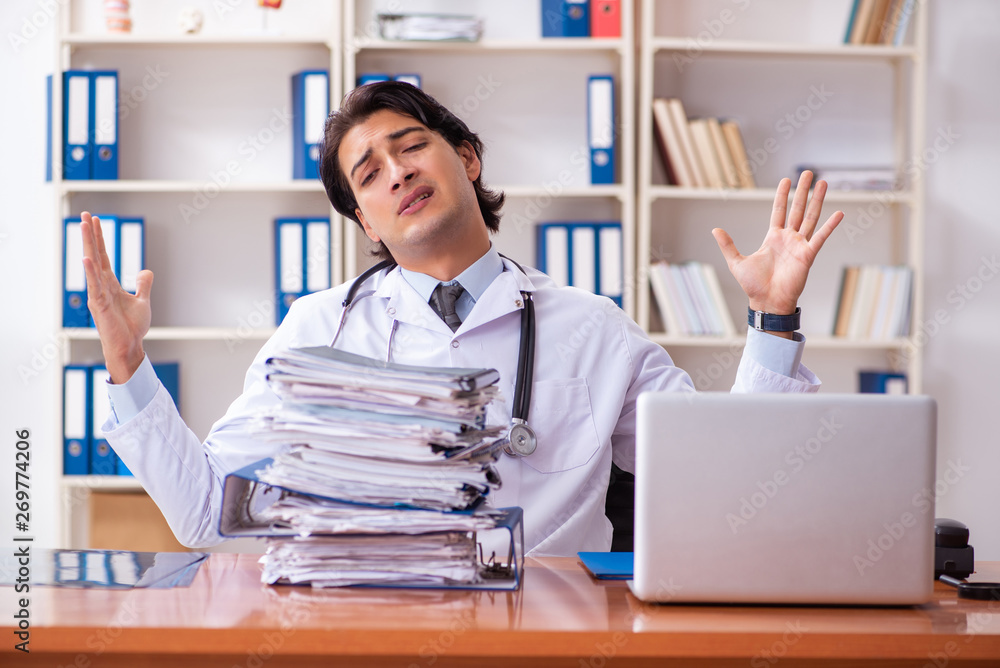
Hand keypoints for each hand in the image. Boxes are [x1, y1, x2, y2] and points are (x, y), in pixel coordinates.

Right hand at [80, 212, 153, 383]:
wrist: (129, 347)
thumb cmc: (132, 328)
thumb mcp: (142, 301)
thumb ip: (142, 285)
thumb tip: (145, 270)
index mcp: (110, 284)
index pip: (103, 256)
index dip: (99, 238)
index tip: (95, 220)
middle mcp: (101, 286)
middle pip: (95, 255)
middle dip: (90, 235)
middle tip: (84, 214)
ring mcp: (98, 294)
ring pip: (92, 265)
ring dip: (88, 245)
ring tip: (83, 226)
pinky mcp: (100, 306)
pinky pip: (94, 286)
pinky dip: (90, 272)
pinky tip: (87, 258)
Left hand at [712, 171, 843, 336]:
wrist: (766, 302)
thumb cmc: (753, 286)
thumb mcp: (736, 262)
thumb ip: (728, 245)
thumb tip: (715, 230)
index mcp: (773, 238)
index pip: (779, 211)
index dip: (782, 195)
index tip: (786, 180)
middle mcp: (788, 238)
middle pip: (797, 209)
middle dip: (802, 191)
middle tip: (809, 173)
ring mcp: (799, 245)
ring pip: (810, 217)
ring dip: (817, 200)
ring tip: (823, 183)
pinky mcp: (808, 255)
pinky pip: (820, 237)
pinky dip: (830, 226)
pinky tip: (839, 213)